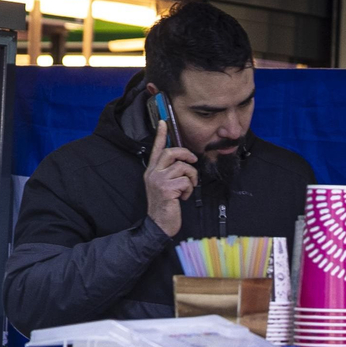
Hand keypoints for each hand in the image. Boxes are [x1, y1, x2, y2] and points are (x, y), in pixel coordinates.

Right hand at [144, 120, 196, 236]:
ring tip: (187, 188)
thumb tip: (183, 162)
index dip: (160, 135)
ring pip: (183, 167)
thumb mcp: (164, 185)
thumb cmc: (165, 205)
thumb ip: (169, 172)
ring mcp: (159, 180)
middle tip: (193, 161)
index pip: (156, 149)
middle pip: (171, 152)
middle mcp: (153, 173)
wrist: (159, 224)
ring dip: (191, 178)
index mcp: (152, 171)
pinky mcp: (167, 188)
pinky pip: (186, 181)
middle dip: (186, 154)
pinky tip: (183, 198)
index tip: (163, 122)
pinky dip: (189, 189)